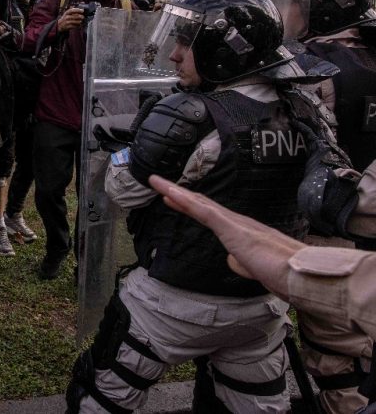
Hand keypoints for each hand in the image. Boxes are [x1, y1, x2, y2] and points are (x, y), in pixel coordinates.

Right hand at [57, 7, 84, 31]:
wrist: (59, 25)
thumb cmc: (66, 18)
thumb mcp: (69, 12)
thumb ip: (75, 7)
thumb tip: (83, 2)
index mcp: (67, 12)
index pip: (72, 10)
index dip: (77, 10)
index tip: (82, 10)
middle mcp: (66, 17)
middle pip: (75, 16)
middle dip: (80, 17)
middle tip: (83, 17)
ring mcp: (67, 22)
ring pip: (75, 22)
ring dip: (79, 21)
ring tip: (81, 21)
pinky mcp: (68, 27)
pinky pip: (74, 26)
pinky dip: (77, 26)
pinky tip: (78, 25)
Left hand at [149, 175, 302, 297]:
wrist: (303, 276)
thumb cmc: (286, 275)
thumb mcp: (257, 271)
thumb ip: (243, 263)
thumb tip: (231, 260)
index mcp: (243, 233)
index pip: (212, 216)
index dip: (192, 206)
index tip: (174, 198)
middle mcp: (238, 223)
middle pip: (202, 205)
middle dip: (179, 195)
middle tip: (159, 184)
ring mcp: (236, 223)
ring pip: (200, 204)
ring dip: (176, 192)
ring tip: (157, 183)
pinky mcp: (233, 228)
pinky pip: (205, 212)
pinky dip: (186, 201)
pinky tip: (171, 194)